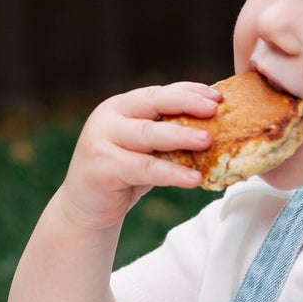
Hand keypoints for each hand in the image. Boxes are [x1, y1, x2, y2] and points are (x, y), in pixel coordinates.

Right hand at [57, 82, 220, 231]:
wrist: (85, 210)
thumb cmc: (122, 177)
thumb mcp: (145, 150)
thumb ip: (167, 136)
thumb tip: (214, 130)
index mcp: (120, 107)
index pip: (158, 92)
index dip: (188, 92)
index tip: (217, 96)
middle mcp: (107, 117)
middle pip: (152, 103)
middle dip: (186, 103)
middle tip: (214, 109)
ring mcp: (100, 140)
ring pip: (148, 134)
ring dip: (181, 136)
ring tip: (208, 141)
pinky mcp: (100, 168)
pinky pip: (143, 168)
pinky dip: (171, 173)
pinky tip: (194, 178)